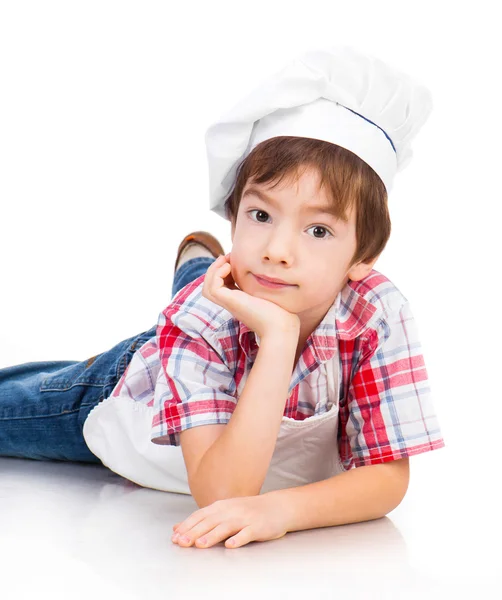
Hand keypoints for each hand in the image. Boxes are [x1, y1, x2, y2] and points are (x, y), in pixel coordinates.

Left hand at [171, 494, 289, 548]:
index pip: (200, 516)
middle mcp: (231, 511)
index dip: (187, 526)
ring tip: (200, 544)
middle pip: (210, 522)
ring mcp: (245, 518)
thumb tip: (177, 528)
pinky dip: (238, 539)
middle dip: (194, 532)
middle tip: (182, 543)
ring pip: (225, 527)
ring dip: (212, 536)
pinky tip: (230, 545)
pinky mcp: (257, 527)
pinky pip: (247, 534)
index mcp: (221, 507)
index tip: (175, 537)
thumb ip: (202, 519)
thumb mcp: (224, 511)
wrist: (277, 506)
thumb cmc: (248, 511)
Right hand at [202, 253, 299, 338]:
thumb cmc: (284, 314)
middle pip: (210, 288)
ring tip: (226, 260)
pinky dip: (217, 274)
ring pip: (207, 289)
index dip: (225, 272)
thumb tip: (278, 273)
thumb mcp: (273, 294)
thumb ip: (270, 286)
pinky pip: (212, 288)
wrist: (282, 328)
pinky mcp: (230, 302)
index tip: (235, 260)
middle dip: (216, 269)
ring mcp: (230, 304)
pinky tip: (230, 267)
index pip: (224, 286)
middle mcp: (233, 303)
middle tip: (228, 257)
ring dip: (213, 271)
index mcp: (241, 302)